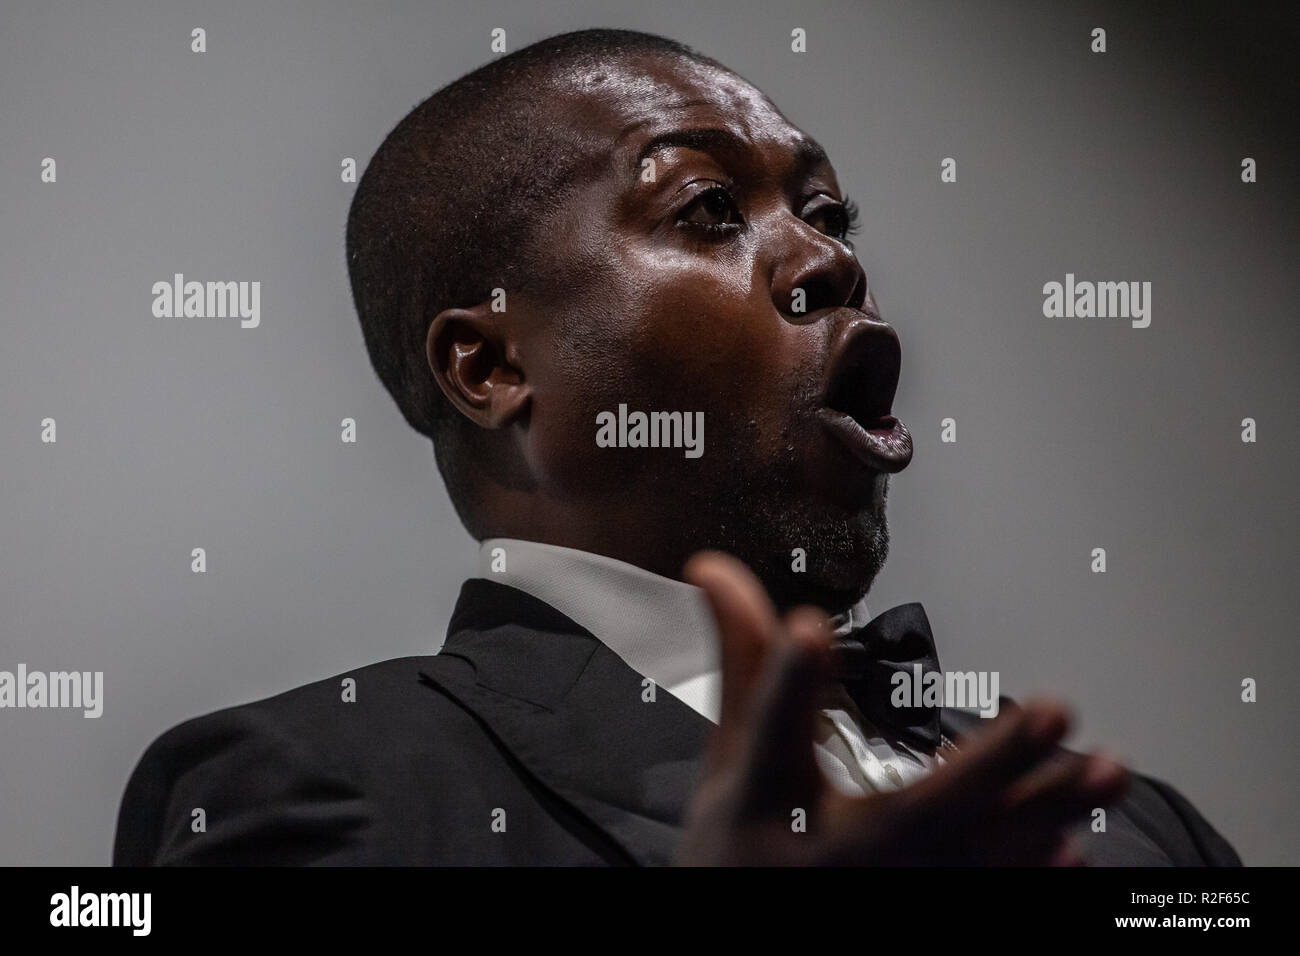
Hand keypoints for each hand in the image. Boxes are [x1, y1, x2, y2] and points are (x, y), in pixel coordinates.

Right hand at [675, 550, 1128, 865]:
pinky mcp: (923, 910)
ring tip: (1108, 766)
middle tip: (1053, 714)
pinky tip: (1075, 844)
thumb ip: (746, 662)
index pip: (773, 728)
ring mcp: (884, 892)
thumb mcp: (734, 753)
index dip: (790, 677)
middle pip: (915, 813)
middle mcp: (830, 854)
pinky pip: (987, 895)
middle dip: (988, 767)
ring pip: (977, 858)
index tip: (807, 626)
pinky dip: (1033, 872)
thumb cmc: (742, 845)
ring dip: (1046, 812)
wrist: (741, 932)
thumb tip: (717, 571)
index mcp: (768, 799)